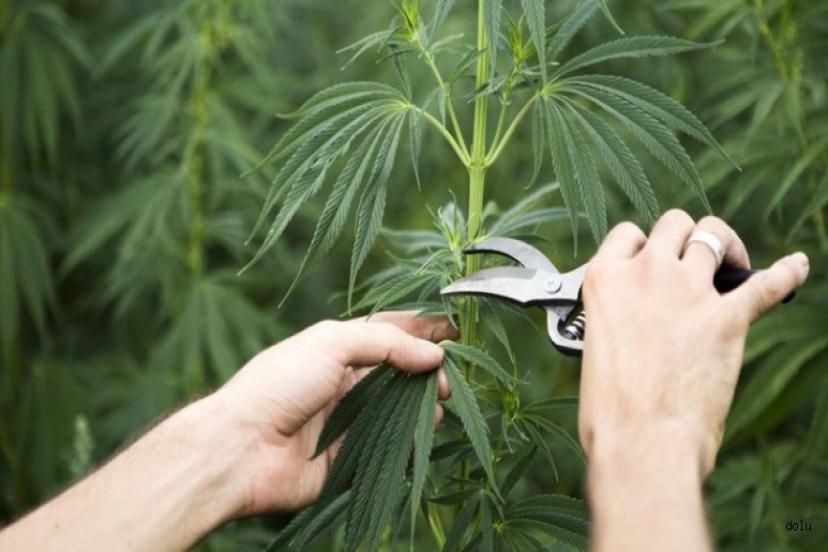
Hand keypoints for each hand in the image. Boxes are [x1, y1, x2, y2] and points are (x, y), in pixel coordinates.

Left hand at [212, 311, 454, 514]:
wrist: (240, 448)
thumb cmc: (279, 384)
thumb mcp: (330, 343)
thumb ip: (386, 343)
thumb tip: (433, 354)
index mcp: (336, 349)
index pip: (388, 333)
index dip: (421, 330)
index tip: (455, 331)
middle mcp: (343, 383)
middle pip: (398, 374)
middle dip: (426, 374)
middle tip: (445, 382)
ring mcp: (346, 421)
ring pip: (397, 412)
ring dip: (421, 410)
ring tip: (436, 409)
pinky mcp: (347, 458)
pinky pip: (387, 449)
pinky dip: (408, 445)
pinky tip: (420, 439)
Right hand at [579, 210, 808, 474]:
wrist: (640, 441)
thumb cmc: (609, 408)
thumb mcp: (593, 345)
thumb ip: (615, 315)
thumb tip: (635, 320)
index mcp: (604, 279)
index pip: (626, 234)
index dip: (641, 246)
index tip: (649, 263)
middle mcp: (646, 273)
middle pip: (673, 223)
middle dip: (683, 237)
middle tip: (692, 262)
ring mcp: (688, 291)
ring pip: (713, 235)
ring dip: (725, 246)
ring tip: (733, 265)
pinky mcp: (728, 318)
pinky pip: (768, 283)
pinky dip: (787, 273)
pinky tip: (796, 267)